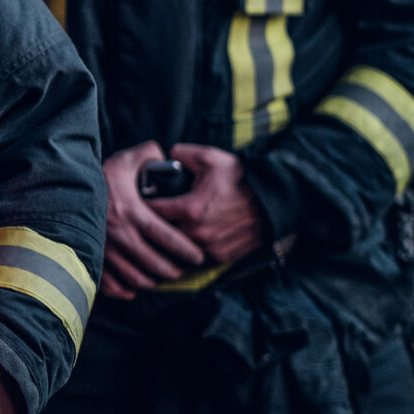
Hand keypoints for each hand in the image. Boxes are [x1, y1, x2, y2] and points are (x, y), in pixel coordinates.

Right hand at [100, 141, 206, 299]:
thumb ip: (150, 156)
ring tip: (162, 276)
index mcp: (131, 212)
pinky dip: (126, 290)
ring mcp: (103, 249)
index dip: (186, 250)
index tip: (198, 255)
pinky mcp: (91, 257)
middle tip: (183, 268)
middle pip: (154, 263)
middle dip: (173, 270)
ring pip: (136, 278)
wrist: (61, 187)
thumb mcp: (125, 159)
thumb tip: (169, 159)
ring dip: (153, 281)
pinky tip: (135, 287)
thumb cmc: (98, 174)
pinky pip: (111, 285)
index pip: (167, 238)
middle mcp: (118, 234)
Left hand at [145, 143, 266, 263]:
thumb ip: (183, 154)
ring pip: (175, 250)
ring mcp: (209, 248)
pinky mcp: (220, 258)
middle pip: (160, 235)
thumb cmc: (242, 179)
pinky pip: (193, 259)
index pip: (151, 212)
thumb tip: (165, 155)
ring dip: (166, 242)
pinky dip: (185, 252)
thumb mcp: (211, 158)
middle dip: (150, 227)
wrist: (275, 201)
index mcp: (191, 209)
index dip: (142, 206)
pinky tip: (181, 241)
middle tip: (144, 218)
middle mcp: (198, 233)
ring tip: (160, 231)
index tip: (138, 201)